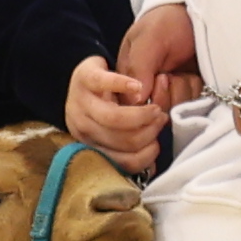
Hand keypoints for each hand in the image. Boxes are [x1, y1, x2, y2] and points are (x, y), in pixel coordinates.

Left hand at [65, 58, 164, 172]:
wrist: (87, 76)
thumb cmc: (108, 105)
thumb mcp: (118, 130)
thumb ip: (133, 146)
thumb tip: (153, 165)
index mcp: (90, 144)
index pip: (122, 162)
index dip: (148, 154)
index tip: (157, 142)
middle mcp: (80, 126)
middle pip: (124, 140)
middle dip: (150, 132)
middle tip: (160, 120)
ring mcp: (80, 102)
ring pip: (115, 118)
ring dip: (144, 115)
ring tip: (156, 108)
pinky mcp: (84, 77)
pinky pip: (106, 83)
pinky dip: (126, 85)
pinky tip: (139, 88)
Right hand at [117, 2, 200, 115]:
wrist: (199, 14)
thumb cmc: (168, 22)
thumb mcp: (149, 39)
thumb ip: (139, 67)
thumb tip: (136, 100)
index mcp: (126, 75)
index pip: (129, 106)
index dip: (146, 99)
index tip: (159, 78)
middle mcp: (145, 87)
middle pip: (152, 112)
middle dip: (166, 94)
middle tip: (170, 73)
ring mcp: (168, 91)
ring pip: (173, 109)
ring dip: (182, 90)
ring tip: (182, 71)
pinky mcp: (187, 93)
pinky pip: (191, 105)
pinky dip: (194, 90)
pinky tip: (193, 75)